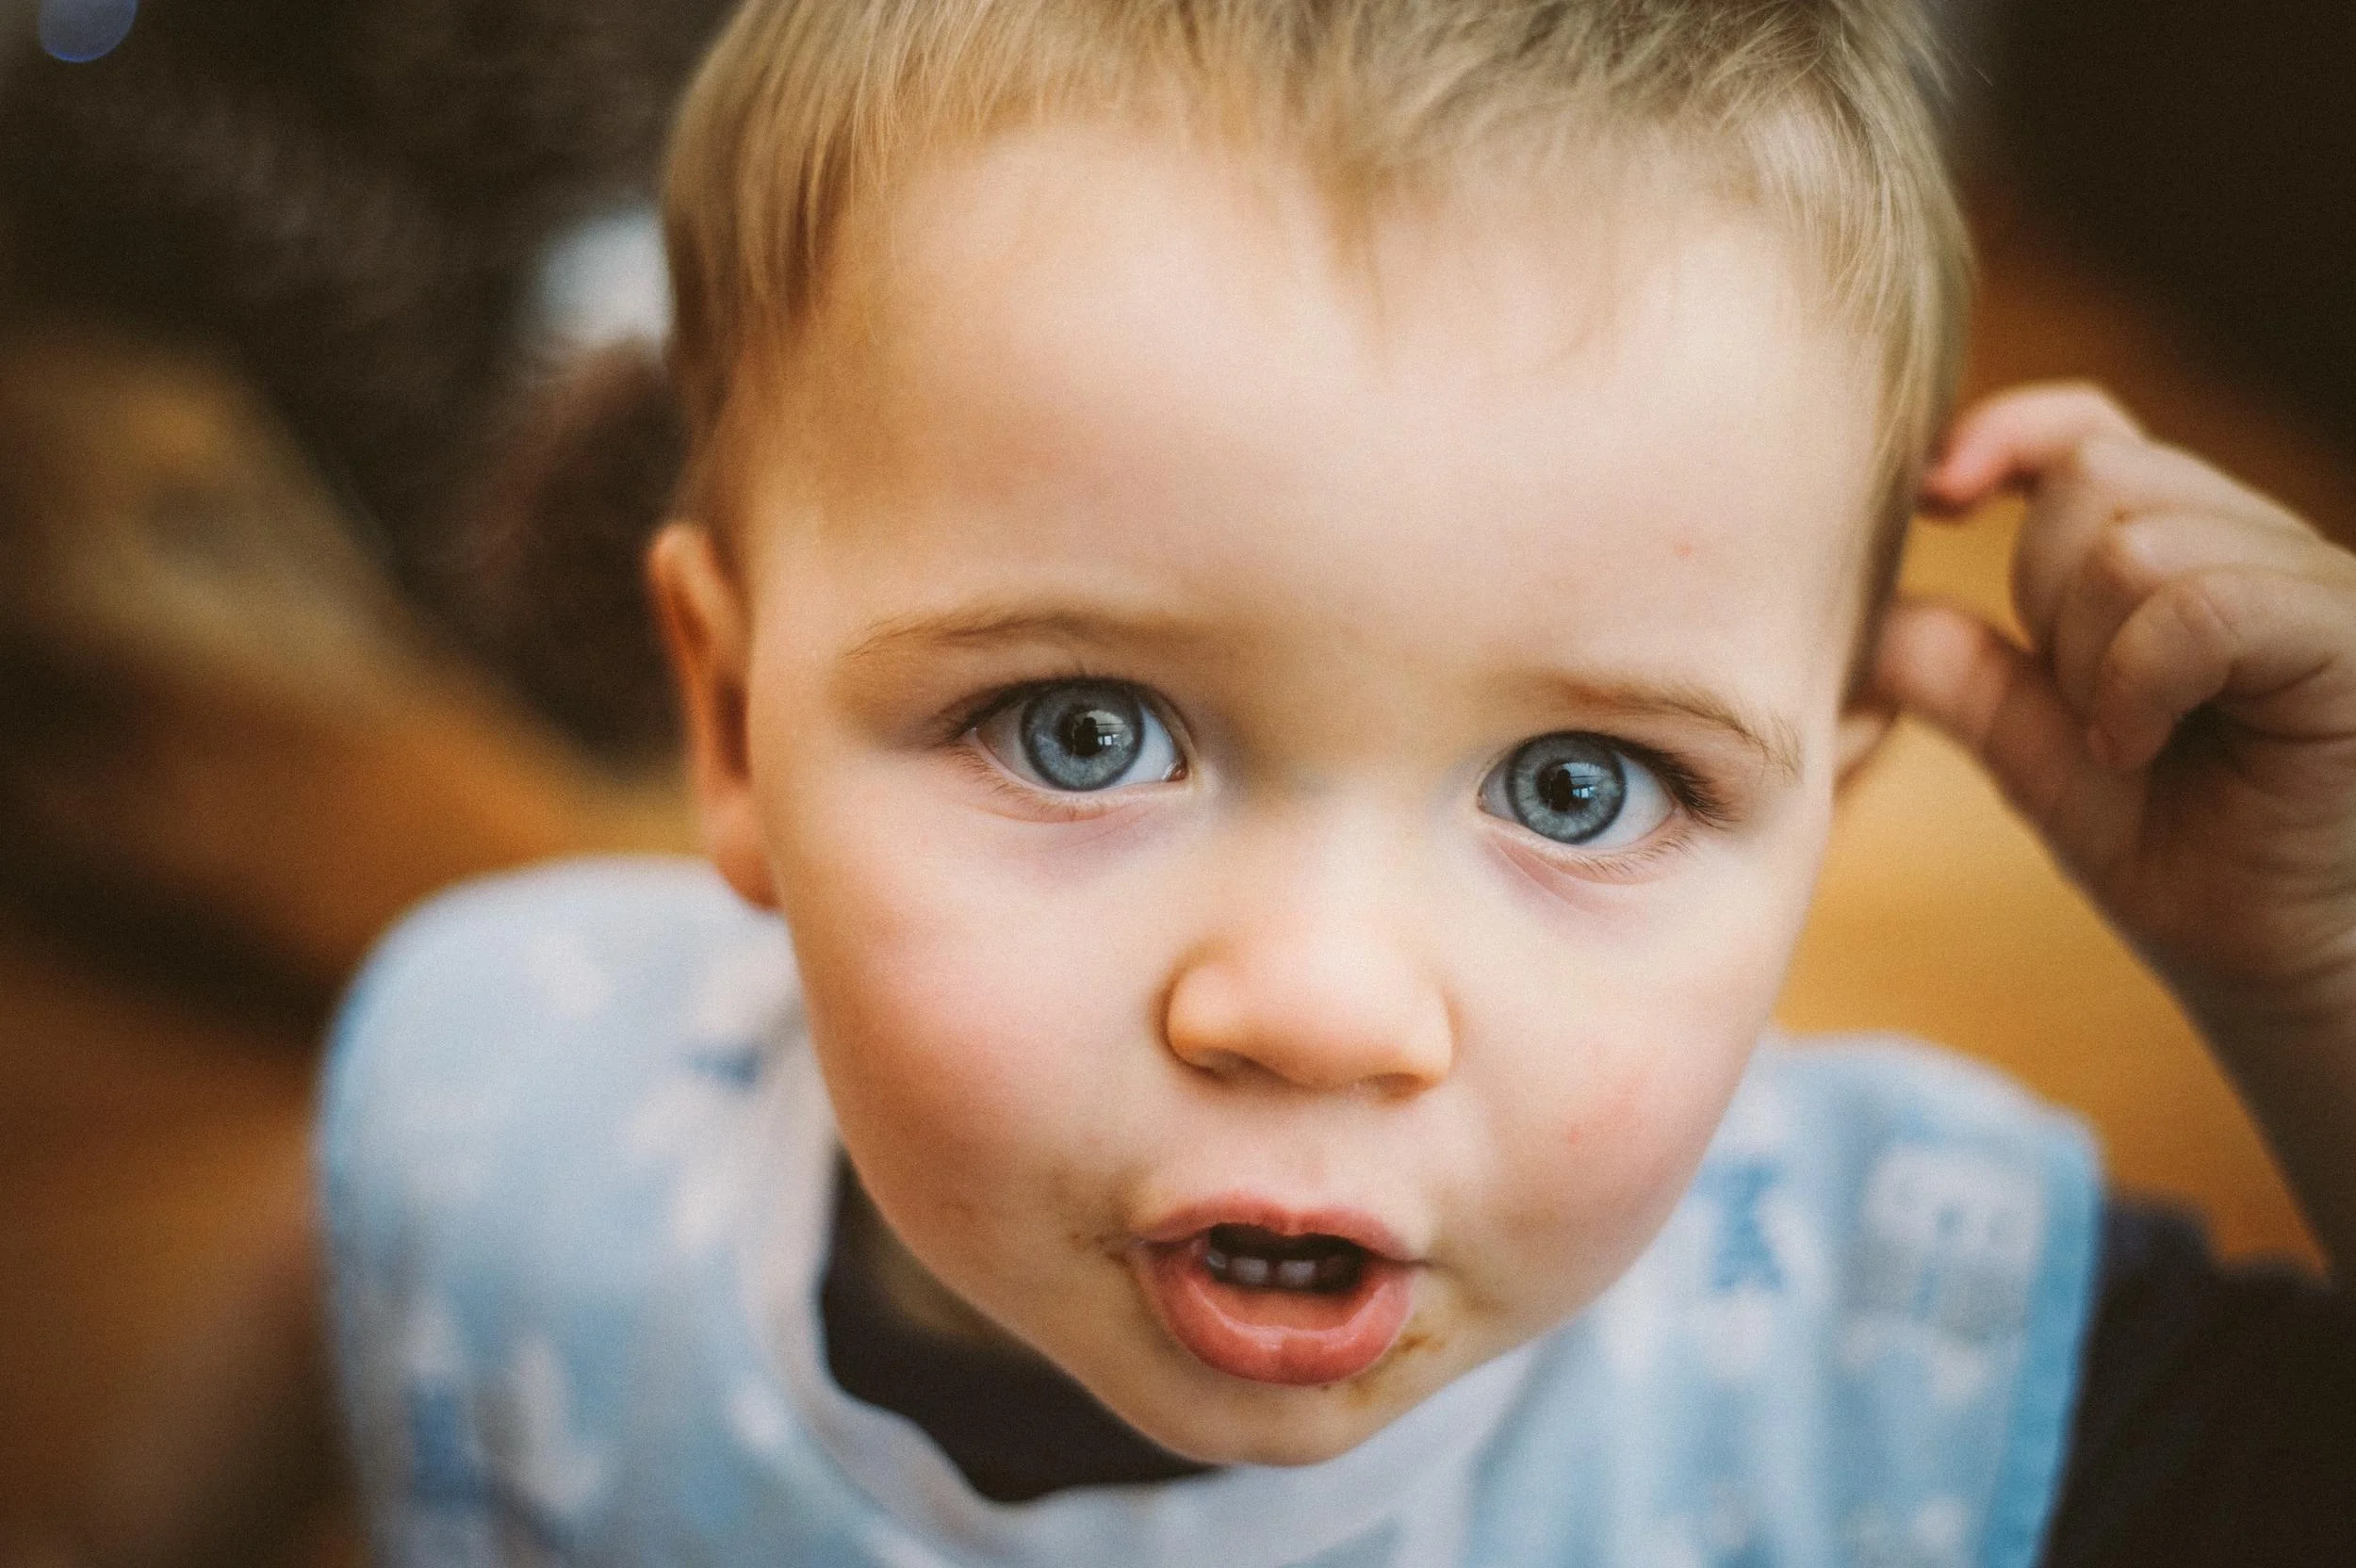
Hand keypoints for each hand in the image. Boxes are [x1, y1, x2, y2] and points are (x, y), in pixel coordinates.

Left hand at [1876, 383, 2355, 1270]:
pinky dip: (2138, 683)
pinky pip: (2197, 606)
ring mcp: (2316, 579)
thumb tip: (1860, 607)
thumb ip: (1957, 670)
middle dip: (2044, 600)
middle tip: (2089, 714)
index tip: (1935, 495)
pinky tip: (2138, 747)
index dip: (2006, 436)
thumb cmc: (2184, 860)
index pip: (2090, 431)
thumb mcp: (2038, 755)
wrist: (2293, 967)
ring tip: (2132, 743)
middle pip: (2093, 481)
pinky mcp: (2349, 634)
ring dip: (2093, 660)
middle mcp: (2261, 542)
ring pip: (2135, 544)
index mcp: (2187, 551)